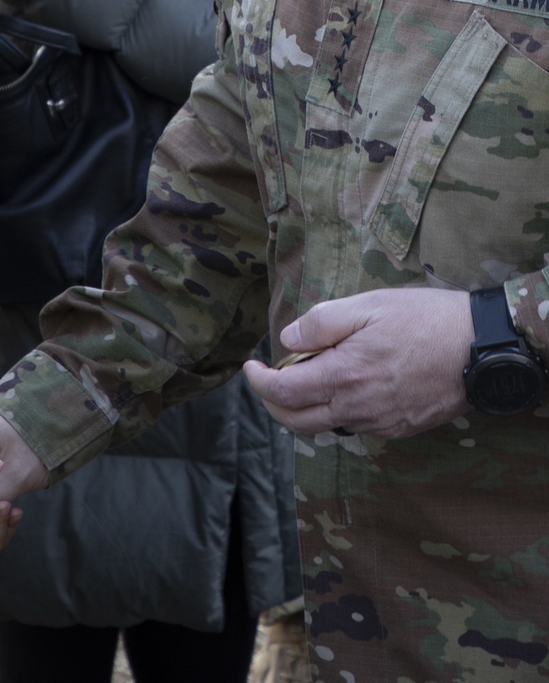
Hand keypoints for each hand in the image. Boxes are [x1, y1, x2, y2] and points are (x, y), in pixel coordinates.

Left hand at [243, 287, 472, 437]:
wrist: (481, 349)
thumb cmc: (425, 319)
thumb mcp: (368, 305)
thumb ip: (321, 323)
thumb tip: (288, 339)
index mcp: (345, 376)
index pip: (284, 393)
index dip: (259, 382)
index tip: (251, 367)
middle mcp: (359, 408)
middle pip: (297, 422)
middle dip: (273, 404)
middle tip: (267, 380)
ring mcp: (380, 424)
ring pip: (327, 425)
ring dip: (307, 406)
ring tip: (310, 374)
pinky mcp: (400, 428)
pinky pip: (356, 426)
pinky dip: (338, 410)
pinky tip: (346, 385)